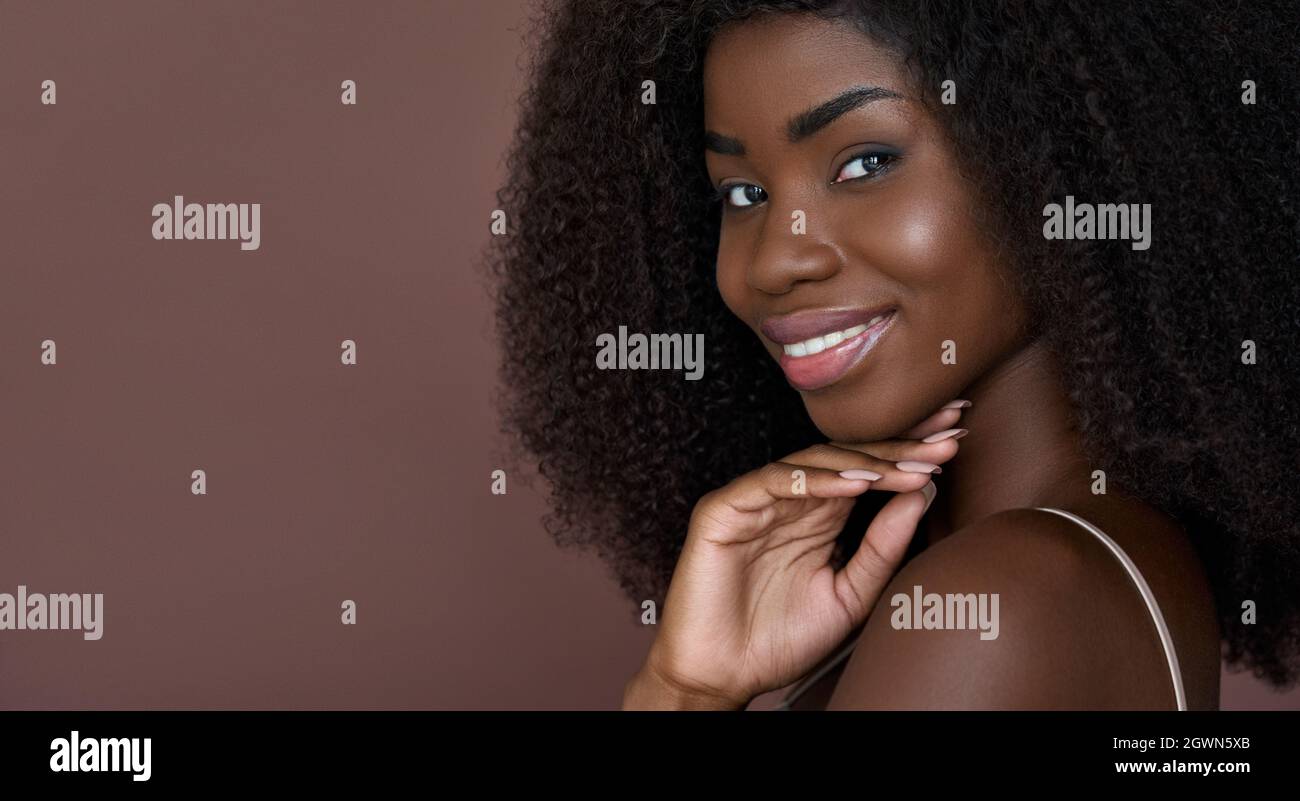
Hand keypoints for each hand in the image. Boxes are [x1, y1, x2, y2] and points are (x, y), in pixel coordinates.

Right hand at [623, 401, 968, 709]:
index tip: (956, 442)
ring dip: (865, 461)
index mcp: (820, 515)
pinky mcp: (724, 509)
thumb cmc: (781, 639)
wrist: (723, 675)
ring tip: (909, 467)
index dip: (910, 452)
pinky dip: (814, 479)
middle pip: (847, 456)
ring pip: (813, 461)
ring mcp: (756, 501)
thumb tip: (924, 492)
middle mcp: (790, 499)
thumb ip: (883, 549)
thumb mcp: (850, 596)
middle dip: (899, 444)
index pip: (869, 470)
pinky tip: (856, 483)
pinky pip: (771, 481)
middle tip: (946, 437)